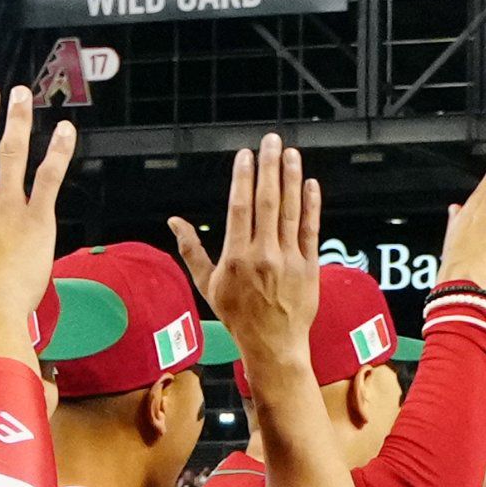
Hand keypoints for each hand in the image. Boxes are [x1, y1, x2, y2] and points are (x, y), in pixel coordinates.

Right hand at [172, 134, 318, 363]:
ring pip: (291, 211)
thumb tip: (174, 222)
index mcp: (236, 257)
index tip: (246, 155)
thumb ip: (192, 250)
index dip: (244, 177)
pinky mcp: (309, 267)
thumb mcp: (208, 286)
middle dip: (269, 167)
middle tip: (271, 140)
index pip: (241, 207)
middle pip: (268, 201)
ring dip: (291, 179)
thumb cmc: (238, 317)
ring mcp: (289, 260)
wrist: (273, 346)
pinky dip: (311, 206)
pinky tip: (309, 184)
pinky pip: (311, 230)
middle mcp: (264, 255)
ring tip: (290, 153)